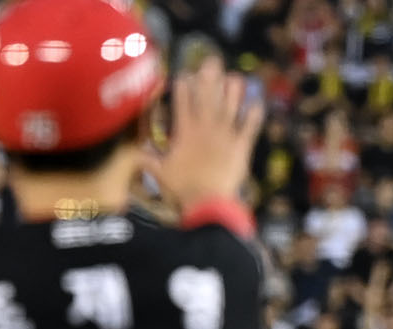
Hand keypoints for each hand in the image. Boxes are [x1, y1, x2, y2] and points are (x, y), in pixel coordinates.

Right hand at [144, 57, 263, 210]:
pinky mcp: (241, 147)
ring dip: (234, 91)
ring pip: (230, 106)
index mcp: (185, 131)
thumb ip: (148, 159)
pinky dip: (255, 116)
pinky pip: (250, 128)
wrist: (207, 203)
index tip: (185, 75)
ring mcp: (225, 136)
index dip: (184, 86)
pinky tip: (258, 103)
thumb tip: (134, 153)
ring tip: (236, 77)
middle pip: (208, 95)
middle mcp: (205, 127)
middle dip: (209, 76)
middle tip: (213, 60)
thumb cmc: (182, 189)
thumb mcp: (160, 173)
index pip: (183, 100)